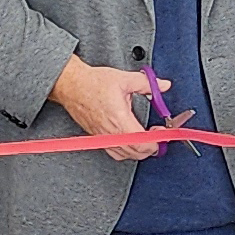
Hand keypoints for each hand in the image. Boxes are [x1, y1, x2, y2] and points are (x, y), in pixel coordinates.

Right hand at [51, 57, 168, 160]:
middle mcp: (111, 132)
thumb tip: (163, 85)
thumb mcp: (124, 79)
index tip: (163, 131)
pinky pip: (115, 153)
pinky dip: (127, 151)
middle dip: (152, 146)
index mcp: (119, 119)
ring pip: (127, 155)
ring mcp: (103, 137)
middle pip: (137, 153)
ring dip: (140, 149)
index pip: (143, 142)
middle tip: (158, 133)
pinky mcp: (98, 138)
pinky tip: (131, 142)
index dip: (158, 141)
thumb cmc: (93, 83)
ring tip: (147, 137)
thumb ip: (147, 84)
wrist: (71, 85)